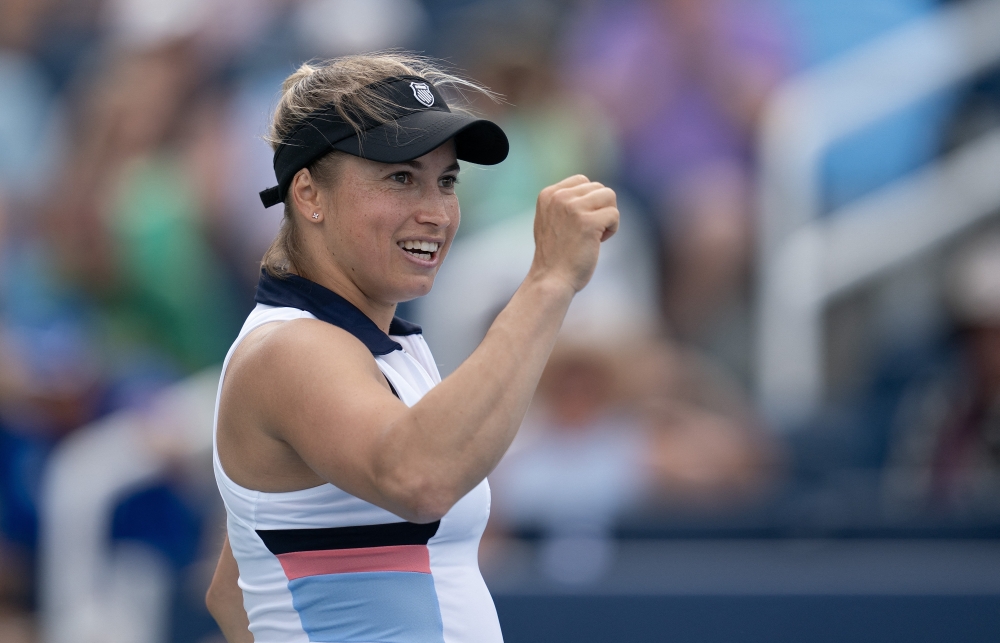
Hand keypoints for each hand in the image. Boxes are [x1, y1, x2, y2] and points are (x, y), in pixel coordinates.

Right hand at [529, 175, 618, 292]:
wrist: (551, 280)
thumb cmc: (555, 255)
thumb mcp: (550, 221)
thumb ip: (564, 203)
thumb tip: (591, 190)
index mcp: (548, 194)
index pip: (583, 181)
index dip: (589, 202)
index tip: (580, 222)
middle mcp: (559, 197)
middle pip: (599, 188)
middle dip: (600, 210)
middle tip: (588, 232)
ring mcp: (573, 208)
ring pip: (609, 197)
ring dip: (607, 217)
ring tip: (594, 235)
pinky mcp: (588, 222)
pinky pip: (614, 215)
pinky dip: (612, 230)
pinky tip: (598, 243)